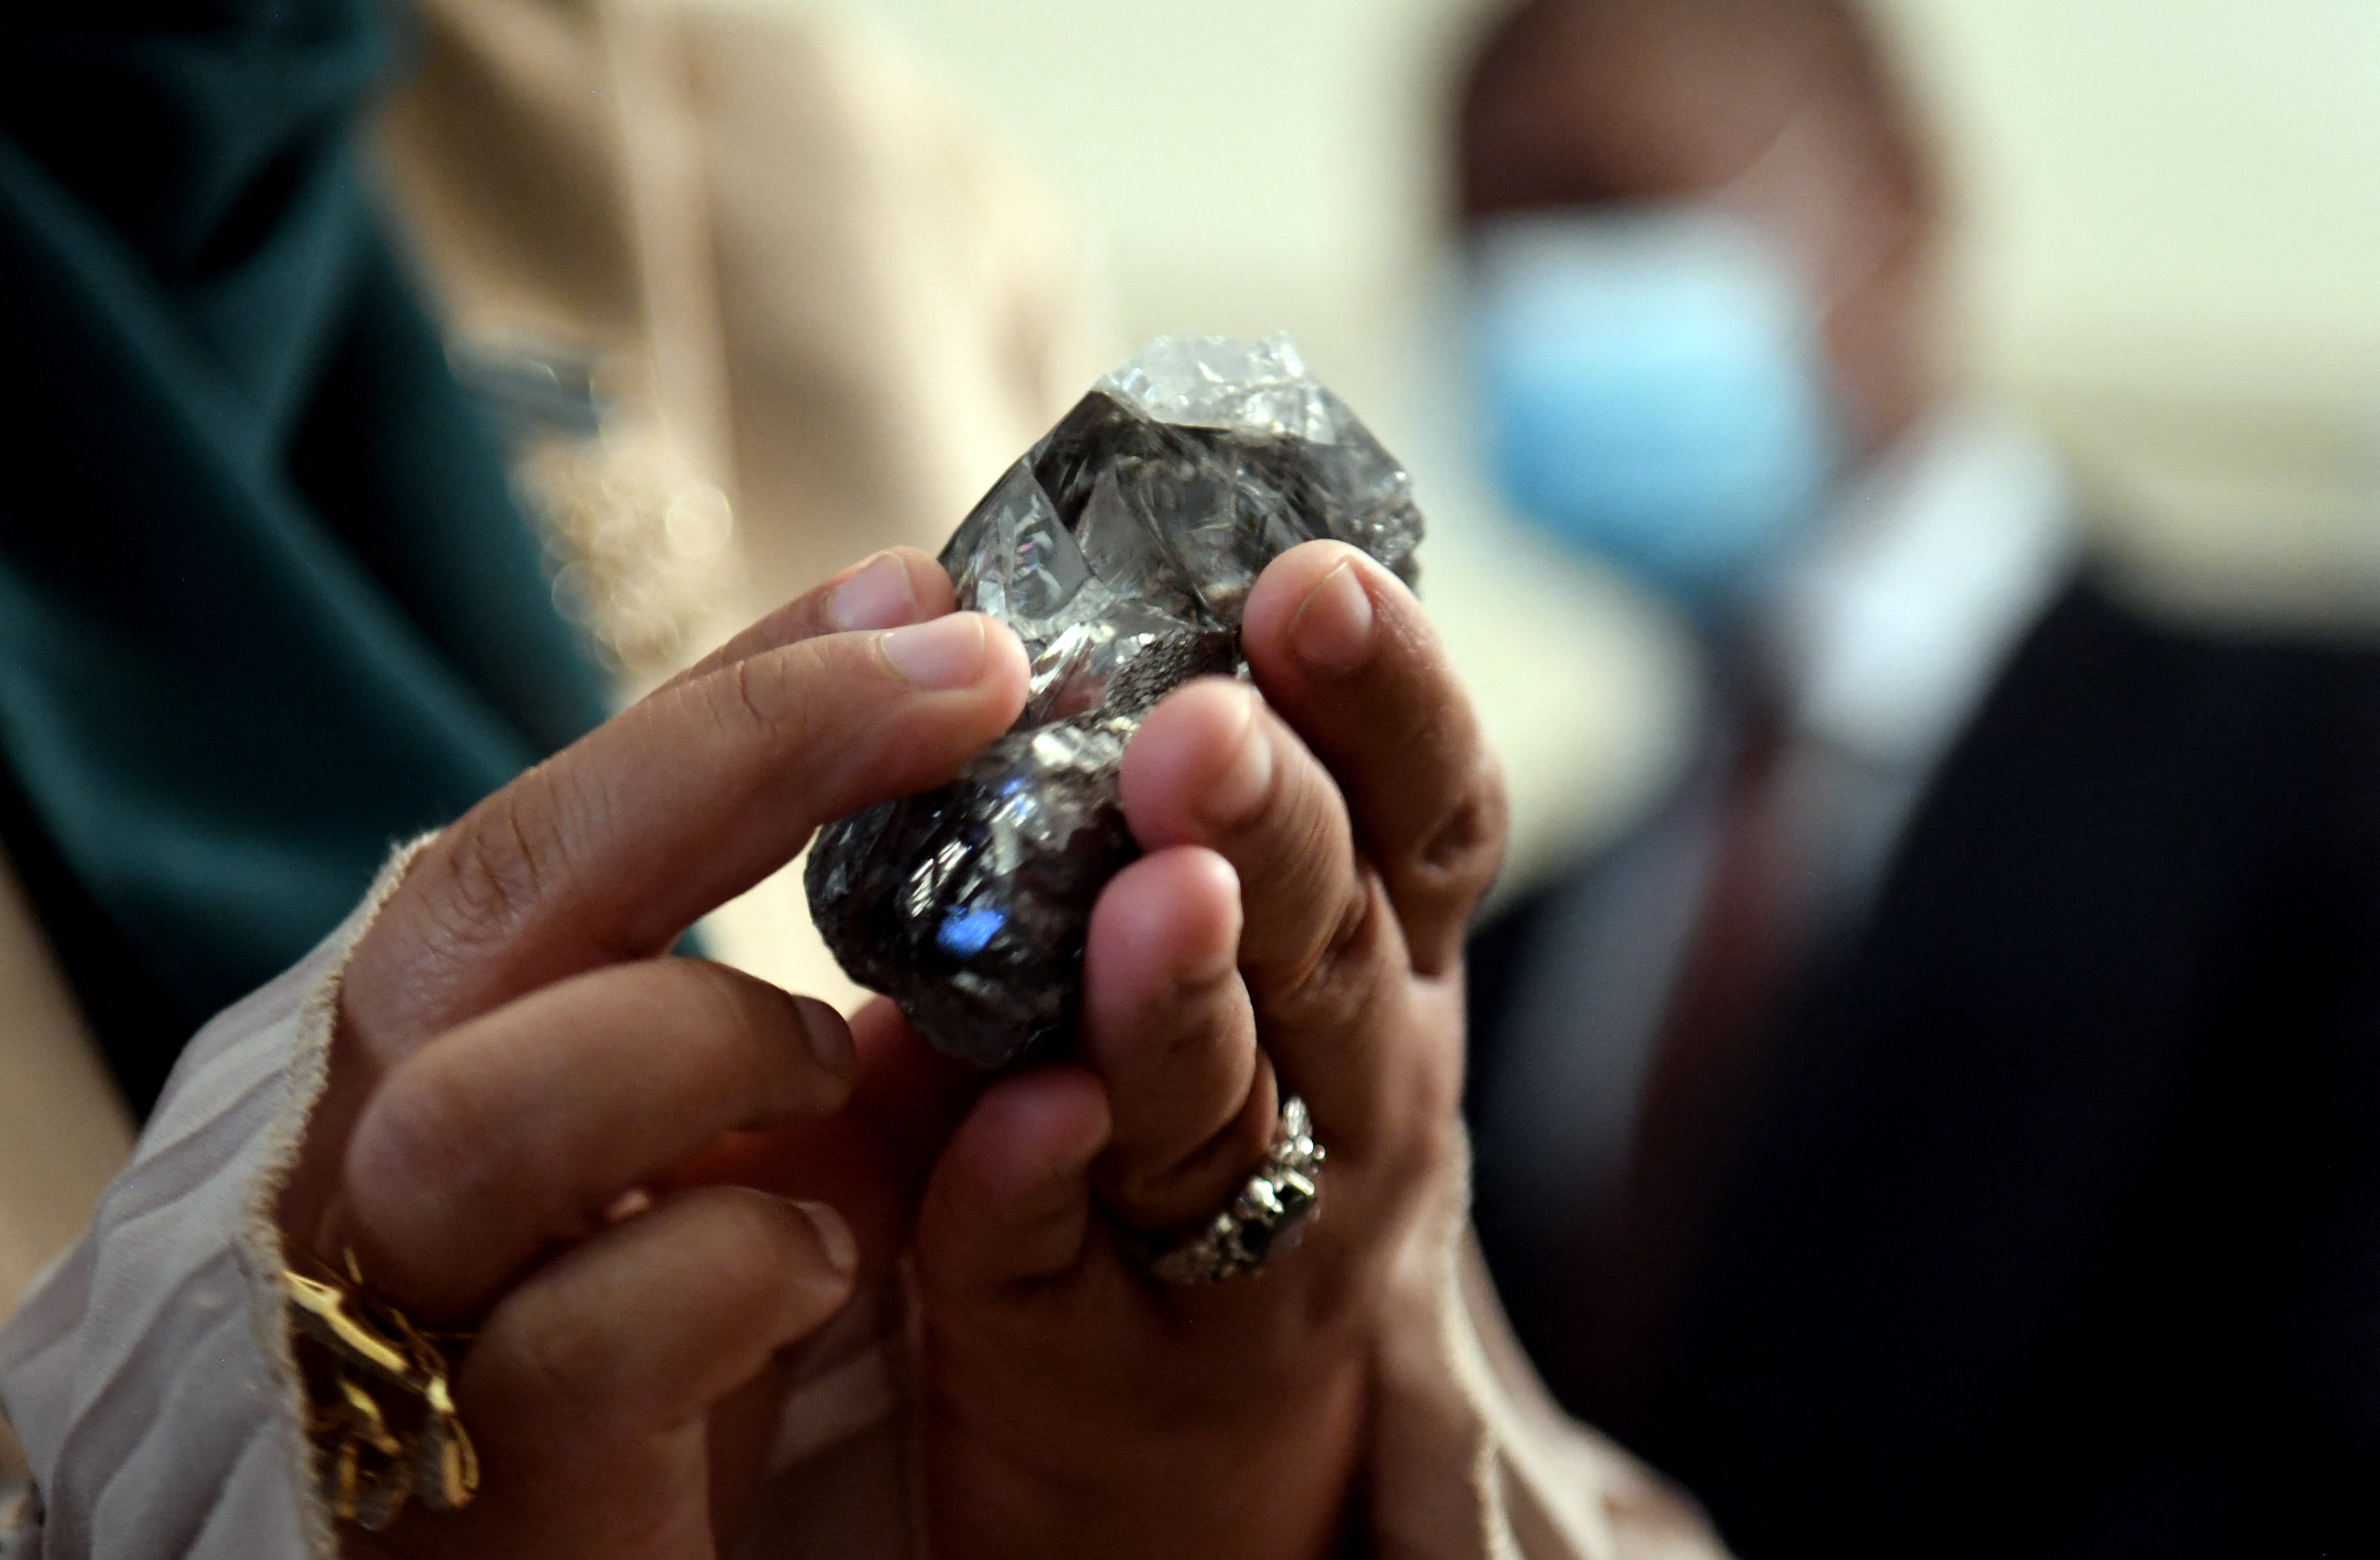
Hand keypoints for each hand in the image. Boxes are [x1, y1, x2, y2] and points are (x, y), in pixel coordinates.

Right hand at [273, 550, 1030, 1558]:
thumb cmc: (674, 1362)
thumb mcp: (754, 1154)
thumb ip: (816, 1009)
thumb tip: (978, 830)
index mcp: (466, 1049)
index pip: (575, 816)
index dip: (738, 690)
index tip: (918, 590)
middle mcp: (390, 1149)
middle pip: (494, 896)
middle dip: (732, 760)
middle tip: (957, 679)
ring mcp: (408, 1317)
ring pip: (482, 1110)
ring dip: (702, 1041)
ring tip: (826, 1056)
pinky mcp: (471, 1490)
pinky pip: (575, 1339)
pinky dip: (733, 1268)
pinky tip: (829, 1261)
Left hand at [909, 541, 1507, 1558]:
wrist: (1171, 1446)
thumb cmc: (1176, 1131)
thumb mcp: (1217, 957)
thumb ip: (1129, 807)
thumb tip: (947, 606)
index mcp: (1376, 962)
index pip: (1424, 813)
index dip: (1391, 698)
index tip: (1315, 580)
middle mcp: (1349, 1094)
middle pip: (1336, 949)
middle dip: (1280, 827)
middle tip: (1205, 726)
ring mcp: (1250, 1241)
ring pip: (1230, 1109)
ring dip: (1187, 1002)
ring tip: (1156, 898)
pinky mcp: (1112, 1355)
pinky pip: (1069, 1260)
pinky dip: (1046, 1186)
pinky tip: (1023, 1118)